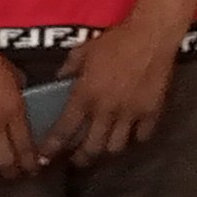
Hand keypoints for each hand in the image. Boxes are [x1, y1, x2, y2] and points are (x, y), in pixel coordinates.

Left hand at [50, 13, 182, 163]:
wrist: (151, 36)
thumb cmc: (114, 41)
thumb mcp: (83, 51)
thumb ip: (69, 68)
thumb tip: (58, 79)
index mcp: (85, 96)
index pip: (64, 130)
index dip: (52, 148)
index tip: (45, 159)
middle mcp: (105, 110)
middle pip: (91, 148)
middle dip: (81, 159)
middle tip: (76, 160)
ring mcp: (130, 113)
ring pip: (116, 147)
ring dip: (106, 150)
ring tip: (102, 148)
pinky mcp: (152, 111)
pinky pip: (142, 136)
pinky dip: (135, 138)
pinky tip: (131, 134)